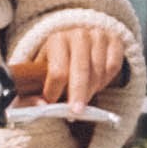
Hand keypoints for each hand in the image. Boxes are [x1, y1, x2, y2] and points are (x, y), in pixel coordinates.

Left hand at [14, 16, 137, 121]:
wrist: (77, 42)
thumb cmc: (56, 62)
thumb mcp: (39, 72)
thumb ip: (31, 94)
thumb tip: (40, 106)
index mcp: (56, 39)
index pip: (58, 71)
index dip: (54, 91)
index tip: (51, 103)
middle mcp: (78, 35)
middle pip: (81, 71)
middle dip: (78, 95)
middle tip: (76, 112)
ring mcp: (98, 36)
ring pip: (99, 71)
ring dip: (92, 89)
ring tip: (83, 96)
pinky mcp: (114, 41)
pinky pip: (113, 67)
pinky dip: (106, 80)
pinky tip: (96, 83)